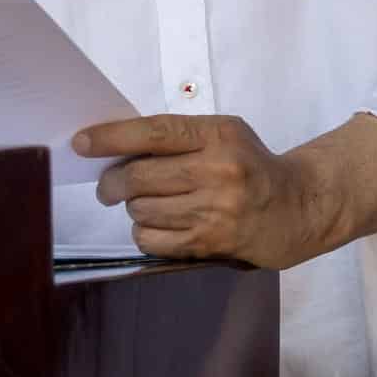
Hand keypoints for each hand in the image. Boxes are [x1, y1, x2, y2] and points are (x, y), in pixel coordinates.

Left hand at [76, 113, 338, 269]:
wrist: (295, 207)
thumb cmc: (250, 164)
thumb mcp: (223, 133)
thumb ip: (178, 136)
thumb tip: (116, 144)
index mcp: (218, 135)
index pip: (153, 133)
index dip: (111, 137)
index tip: (81, 142)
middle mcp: (217, 172)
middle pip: (139, 177)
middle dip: (112, 182)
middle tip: (108, 186)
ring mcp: (214, 210)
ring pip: (142, 210)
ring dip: (132, 207)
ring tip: (142, 203)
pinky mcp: (210, 243)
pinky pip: (153, 240)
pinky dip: (144, 232)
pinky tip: (156, 224)